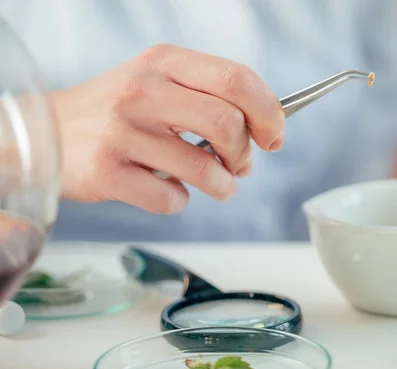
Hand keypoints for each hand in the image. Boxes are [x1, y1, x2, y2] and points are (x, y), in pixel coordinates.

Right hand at [51, 44, 284, 213]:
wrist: (45, 131)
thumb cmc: (117, 111)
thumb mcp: (158, 82)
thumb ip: (208, 96)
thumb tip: (264, 128)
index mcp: (164, 63)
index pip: (237, 79)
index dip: (268, 113)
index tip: (274, 136)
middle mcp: (143, 91)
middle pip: (228, 125)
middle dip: (244, 154)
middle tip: (239, 165)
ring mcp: (122, 131)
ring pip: (204, 168)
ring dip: (222, 186)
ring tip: (217, 185)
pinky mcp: (106, 171)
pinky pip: (170, 199)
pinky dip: (180, 201)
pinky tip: (170, 191)